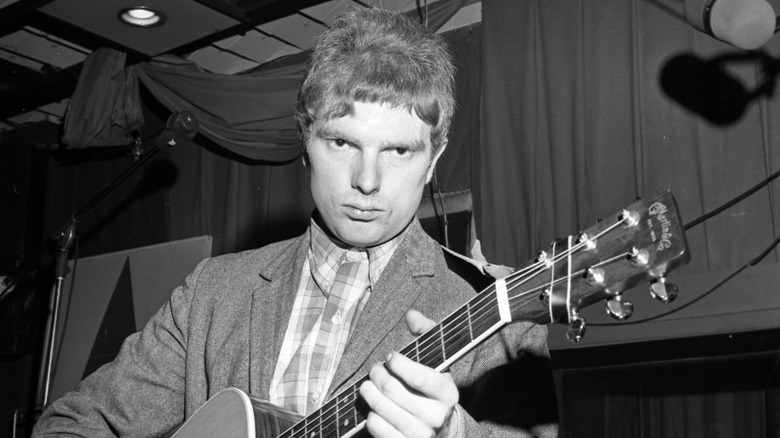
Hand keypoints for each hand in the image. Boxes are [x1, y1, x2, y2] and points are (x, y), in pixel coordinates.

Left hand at [359, 310, 459, 437]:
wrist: (443, 432)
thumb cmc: (434, 390)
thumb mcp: (438, 362)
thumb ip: (427, 333)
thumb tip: (411, 314)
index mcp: (447, 393)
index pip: (417, 377)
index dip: (397, 363)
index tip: (390, 356)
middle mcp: (436, 416)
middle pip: (392, 390)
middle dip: (377, 374)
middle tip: (375, 368)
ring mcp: (420, 435)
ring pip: (381, 408)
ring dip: (369, 392)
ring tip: (368, 385)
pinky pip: (376, 427)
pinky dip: (371, 414)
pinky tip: (375, 408)